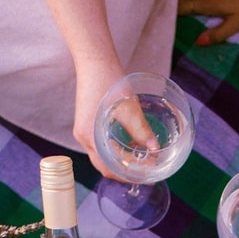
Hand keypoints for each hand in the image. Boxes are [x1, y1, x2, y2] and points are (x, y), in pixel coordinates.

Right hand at [72, 62, 157, 178]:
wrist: (94, 60)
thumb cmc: (108, 80)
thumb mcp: (128, 108)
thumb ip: (141, 130)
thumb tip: (155, 149)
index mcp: (89, 137)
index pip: (107, 169)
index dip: (126, 176)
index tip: (145, 177)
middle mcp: (83, 137)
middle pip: (104, 165)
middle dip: (124, 171)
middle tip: (145, 172)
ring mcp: (83, 130)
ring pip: (102, 156)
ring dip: (120, 160)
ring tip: (140, 161)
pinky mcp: (87, 123)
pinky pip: (100, 145)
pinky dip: (114, 150)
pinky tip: (129, 146)